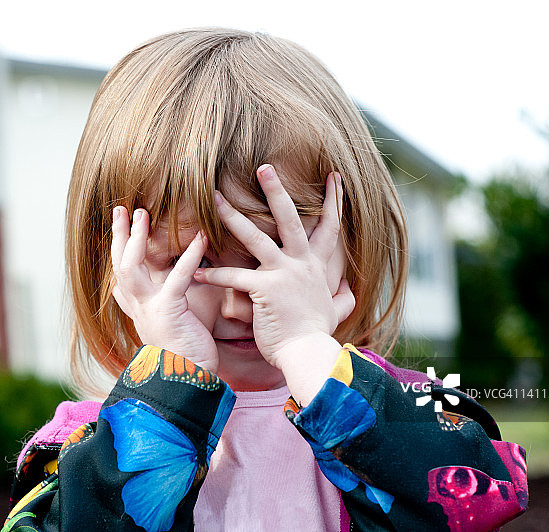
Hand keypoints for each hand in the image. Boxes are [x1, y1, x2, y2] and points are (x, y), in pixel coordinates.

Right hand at [111, 206, 218, 371]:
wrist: (189, 383)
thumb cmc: (188, 355)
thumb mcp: (170, 323)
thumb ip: (164, 302)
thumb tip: (161, 284)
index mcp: (138, 311)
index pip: (121, 275)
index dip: (118, 251)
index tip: (119, 229)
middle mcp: (137, 308)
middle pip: (119, 264)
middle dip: (119, 235)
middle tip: (122, 209)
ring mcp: (148, 310)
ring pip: (131, 266)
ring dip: (135, 238)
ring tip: (142, 213)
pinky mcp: (168, 312)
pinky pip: (177, 277)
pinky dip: (188, 256)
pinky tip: (200, 237)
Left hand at [193, 165, 355, 371]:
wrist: (308, 353)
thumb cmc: (317, 334)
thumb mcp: (336, 312)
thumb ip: (342, 298)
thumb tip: (350, 290)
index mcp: (315, 267)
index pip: (329, 228)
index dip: (333, 202)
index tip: (334, 176)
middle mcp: (300, 264)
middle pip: (289, 219)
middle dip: (276, 191)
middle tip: (263, 167)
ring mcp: (283, 274)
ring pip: (255, 237)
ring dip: (233, 216)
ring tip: (214, 199)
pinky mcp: (265, 290)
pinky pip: (235, 277)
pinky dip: (214, 274)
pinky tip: (197, 272)